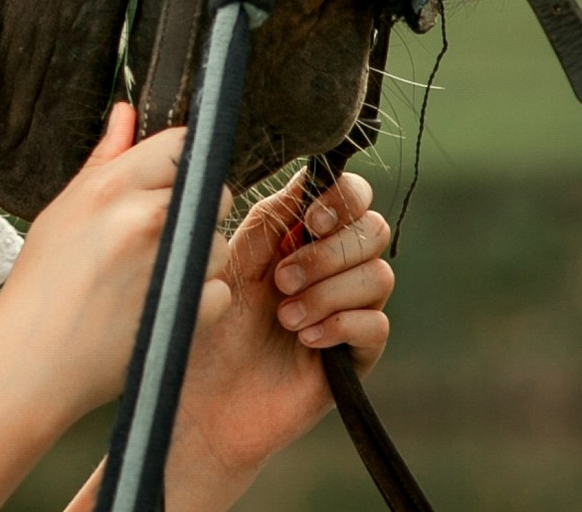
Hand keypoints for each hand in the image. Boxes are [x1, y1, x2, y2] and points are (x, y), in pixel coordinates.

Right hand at [0, 103, 198, 425]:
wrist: (32, 361)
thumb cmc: (41, 286)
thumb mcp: (63, 210)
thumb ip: (105, 159)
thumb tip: (127, 114)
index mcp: (112, 188)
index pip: (180, 144)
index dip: (179, 163)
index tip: (167, 184)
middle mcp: (147, 219)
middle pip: (212, 192)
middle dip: (195, 210)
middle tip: (159, 237)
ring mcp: (171, 265)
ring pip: (219, 243)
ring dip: (198, 258)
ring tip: (152, 278)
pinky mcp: (188, 310)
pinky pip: (219, 290)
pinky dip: (199, 300)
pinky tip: (160, 305)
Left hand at [164, 170, 393, 506]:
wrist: (202, 403)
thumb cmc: (206, 328)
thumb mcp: (228, 263)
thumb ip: (267, 221)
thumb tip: (305, 178)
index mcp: (300, 236)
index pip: (349, 196)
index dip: (342, 197)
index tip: (312, 219)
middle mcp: (330, 268)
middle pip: (374, 230)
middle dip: (330, 251)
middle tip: (282, 279)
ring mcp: (346, 311)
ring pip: (379, 276)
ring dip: (329, 292)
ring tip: (285, 318)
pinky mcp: (354, 356)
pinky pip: (377, 324)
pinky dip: (341, 325)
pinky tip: (305, 340)